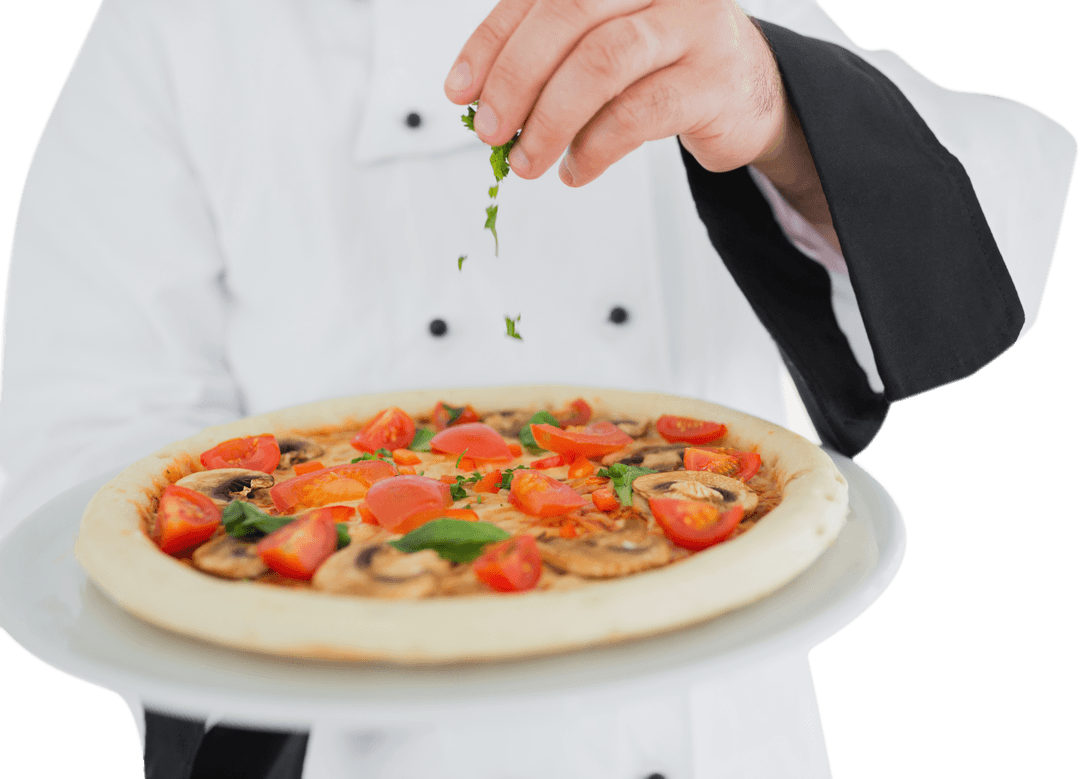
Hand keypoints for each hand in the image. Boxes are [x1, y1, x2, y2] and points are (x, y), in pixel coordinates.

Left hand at [444, 0, 839, 250]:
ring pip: (602, 63)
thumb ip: (552, 63)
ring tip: (528, 161)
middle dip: (516, 79)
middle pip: (568, 15)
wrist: (751, 91)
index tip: (460, 90)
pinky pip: (638, 113)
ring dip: (551, 120)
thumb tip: (484, 105)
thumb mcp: (604, 49)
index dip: (492, 42)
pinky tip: (576, 169)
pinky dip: (595, 148)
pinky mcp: (713, 80)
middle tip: (491, 131)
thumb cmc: (664, 68)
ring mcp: (692, 26)